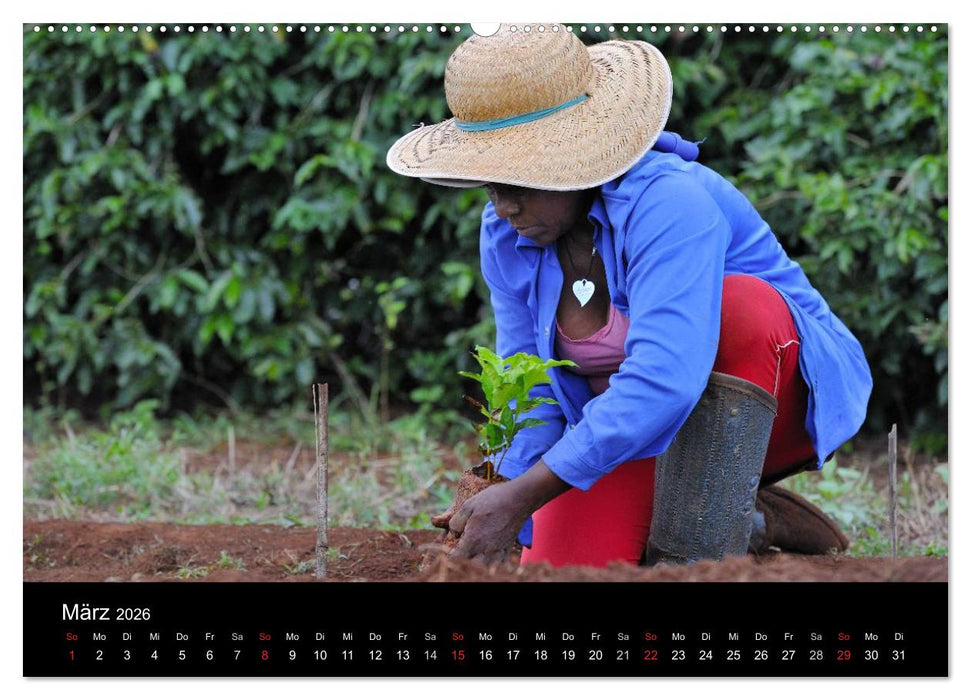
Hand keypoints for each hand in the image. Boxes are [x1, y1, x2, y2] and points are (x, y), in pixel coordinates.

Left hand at [447, 460, 570, 563]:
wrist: (520, 498)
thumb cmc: (493, 499)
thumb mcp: (468, 505)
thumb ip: (456, 522)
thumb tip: (452, 534)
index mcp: (473, 538)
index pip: (457, 558)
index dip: (449, 558)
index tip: (446, 554)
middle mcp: (486, 549)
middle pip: (470, 567)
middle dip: (462, 563)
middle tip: (458, 556)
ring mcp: (498, 551)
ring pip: (484, 569)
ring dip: (476, 566)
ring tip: (472, 558)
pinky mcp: (507, 550)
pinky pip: (498, 565)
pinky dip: (491, 565)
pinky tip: (487, 560)